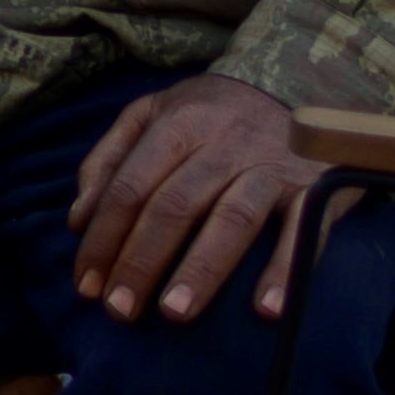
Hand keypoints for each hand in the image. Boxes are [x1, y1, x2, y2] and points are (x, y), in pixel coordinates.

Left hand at [67, 74, 326, 326]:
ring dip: (200, 269)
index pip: (129, 187)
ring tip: (174, 314)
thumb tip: (77, 219)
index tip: (87, 286)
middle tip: (120, 310)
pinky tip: (267, 310)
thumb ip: (109, 158)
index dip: (104, 238)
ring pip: (231, 219)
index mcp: (177, 124)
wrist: (304, 80)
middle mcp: (223, 142)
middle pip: (173, 206)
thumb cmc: (213, 110)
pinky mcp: (316, 186)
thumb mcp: (153, 112)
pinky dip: (286, 270)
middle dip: (140, 261)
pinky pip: (302, 230)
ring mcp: (271, 165)